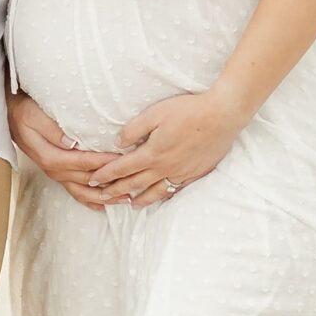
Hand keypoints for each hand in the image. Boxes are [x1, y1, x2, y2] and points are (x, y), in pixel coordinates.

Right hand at [7, 90, 114, 210]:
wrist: (8, 116)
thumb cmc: (23, 111)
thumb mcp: (34, 115)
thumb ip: (52, 129)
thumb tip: (72, 142)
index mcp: (50, 156)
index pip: (83, 162)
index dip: (103, 162)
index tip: (122, 161)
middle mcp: (54, 169)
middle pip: (87, 180)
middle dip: (110, 183)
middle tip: (133, 183)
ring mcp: (56, 174)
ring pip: (83, 190)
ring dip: (104, 196)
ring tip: (125, 199)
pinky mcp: (57, 173)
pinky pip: (74, 191)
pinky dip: (89, 200)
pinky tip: (103, 205)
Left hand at [89, 88, 246, 205]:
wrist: (222, 116)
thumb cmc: (188, 111)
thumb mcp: (155, 114)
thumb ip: (134, 129)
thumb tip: (118, 143)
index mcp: (152, 153)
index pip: (122, 168)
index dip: (105, 175)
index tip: (93, 180)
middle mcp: (164, 168)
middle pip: (135, 184)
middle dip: (116, 191)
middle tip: (102, 197)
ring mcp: (181, 173)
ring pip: (155, 192)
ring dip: (140, 199)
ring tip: (130, 205)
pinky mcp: (195, 173)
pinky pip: (174, 190)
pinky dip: (163, 196)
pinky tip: (160, 196)